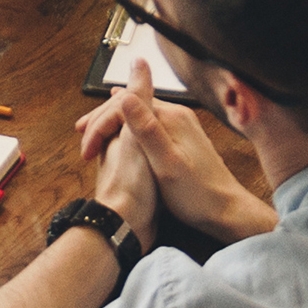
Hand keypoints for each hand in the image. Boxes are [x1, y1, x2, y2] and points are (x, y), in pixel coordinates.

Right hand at [76, 61, 271, 239]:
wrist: (227, 212)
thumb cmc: (197, 195)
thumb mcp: (166, 164)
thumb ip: (146, 129)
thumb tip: (126, 95)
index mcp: (172, 118)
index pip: (127, 103)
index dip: (101, 118)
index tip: (84, 138)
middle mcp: (178, 117)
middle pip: (133, 105)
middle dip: (104, 116)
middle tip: (81, 132)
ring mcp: (181, 128)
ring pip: (139, 116)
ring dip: (114, 123)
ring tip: (92, 135)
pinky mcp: (182, 140)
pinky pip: (148, 127)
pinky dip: (128, 131)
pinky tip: (119, 139)